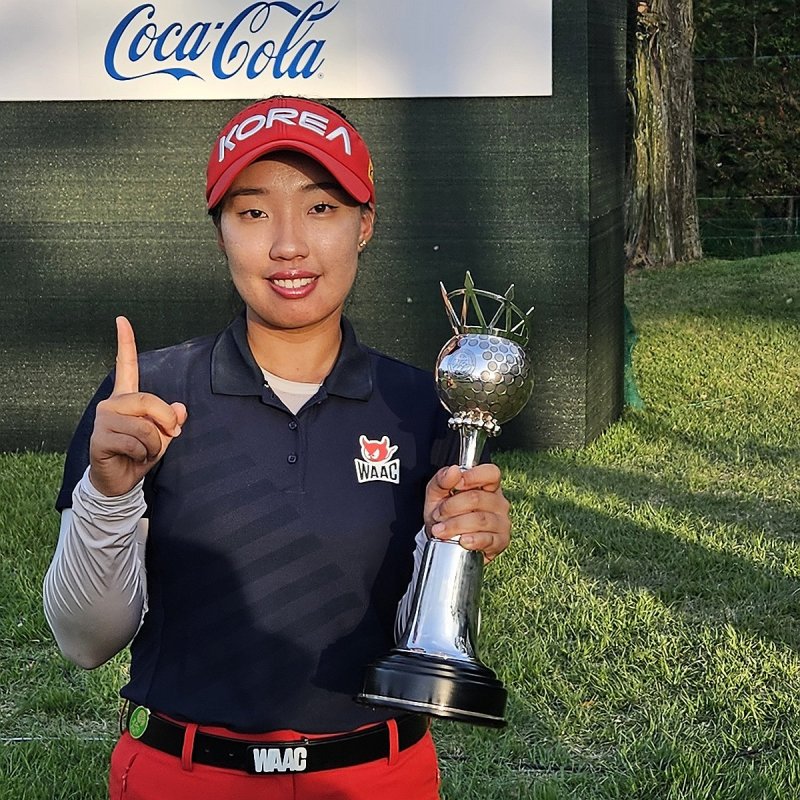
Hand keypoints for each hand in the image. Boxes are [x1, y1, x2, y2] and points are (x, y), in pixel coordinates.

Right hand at [88, 317, 187, 496]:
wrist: (120, 481)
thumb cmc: (141, 453)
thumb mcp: (164, 436)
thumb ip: (172, 420)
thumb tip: (180, 409)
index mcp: (128, 397)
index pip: (127, 365)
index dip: (125, 342)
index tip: (122, 319)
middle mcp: (112, 403)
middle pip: (148, 400)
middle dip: (167, 421)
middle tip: (171, 435)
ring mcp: (103, 419)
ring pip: (144, 426)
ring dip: (155, 444)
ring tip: (146, 451)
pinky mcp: (99, 438)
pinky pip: (135, 442)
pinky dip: (144, 454)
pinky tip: (134, 457)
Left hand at [423, 464, 510, 561]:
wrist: (442, 540)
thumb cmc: (444, 512)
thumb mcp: (437, 493)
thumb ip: (442, 479)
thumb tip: (454, 471)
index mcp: (487, 485)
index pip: (491, 473)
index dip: (473, 476)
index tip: (456, 484)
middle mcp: (499, 502)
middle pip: (477, 498)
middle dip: (451, 507)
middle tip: (437, 515)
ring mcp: (502, 522)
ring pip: (480, 520)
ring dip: (455, 525)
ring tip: (440, 530)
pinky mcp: (500, 542)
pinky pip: (488, 539)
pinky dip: (472, 540)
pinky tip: (462, 540)